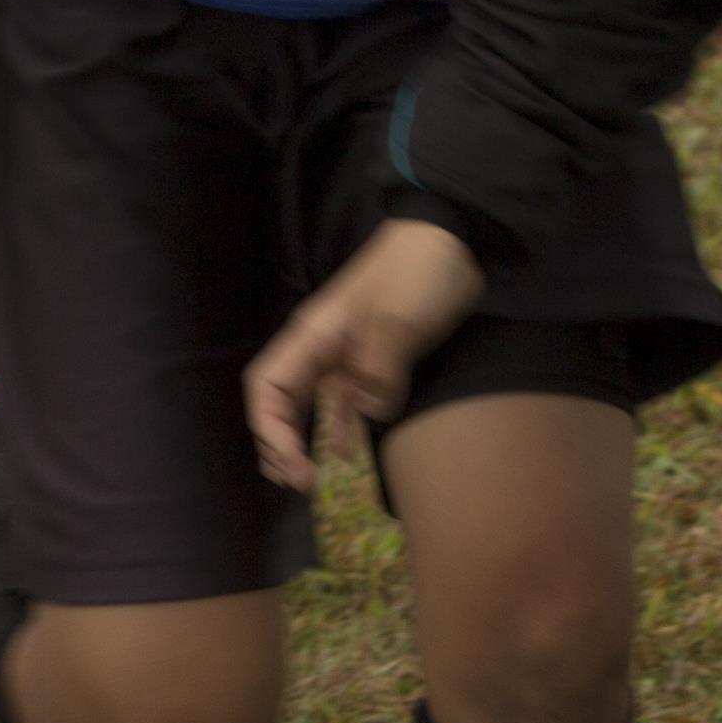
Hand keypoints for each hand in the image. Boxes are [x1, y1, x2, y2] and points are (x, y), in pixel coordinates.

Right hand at [244, 221, 488, 489]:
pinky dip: (343, 435)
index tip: (297, 466)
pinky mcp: (377, 364)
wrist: (455, 238)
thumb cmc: (417, 272)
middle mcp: (321, 351)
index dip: (270, 431)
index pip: (266, 388)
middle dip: (281, 446)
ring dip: (310, 445)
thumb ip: (378, 373)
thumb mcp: (396, 321)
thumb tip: (367, 415)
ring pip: (312, 410)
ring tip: (317, 482)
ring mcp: (348, 359)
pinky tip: (350, 459)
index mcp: (312, 336)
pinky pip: (348, 408)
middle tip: (304, 484)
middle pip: (280, 405)